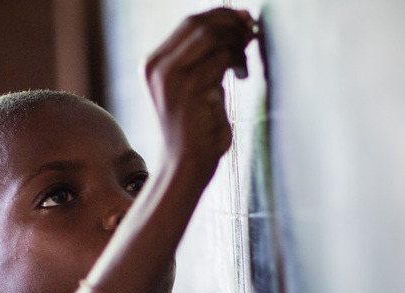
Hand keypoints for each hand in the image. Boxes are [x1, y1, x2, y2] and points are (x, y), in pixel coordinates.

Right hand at [145, 9, 255, 176]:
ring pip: (211, 36)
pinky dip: (238, 60)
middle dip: (230, 23)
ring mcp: (171, 76)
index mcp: (153, 63)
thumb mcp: (195, 88)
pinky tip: (242, 75)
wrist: (185, 165)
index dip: (220, 15)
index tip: (243, 19)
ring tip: (245, 59)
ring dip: (236, 42)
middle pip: (198, 23)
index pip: (188, 23)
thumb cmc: (196, 131)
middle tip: (251, 33)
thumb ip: (206, 61)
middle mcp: (157, 66)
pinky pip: (221, 58)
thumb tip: (235, 29)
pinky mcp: (189, 89)